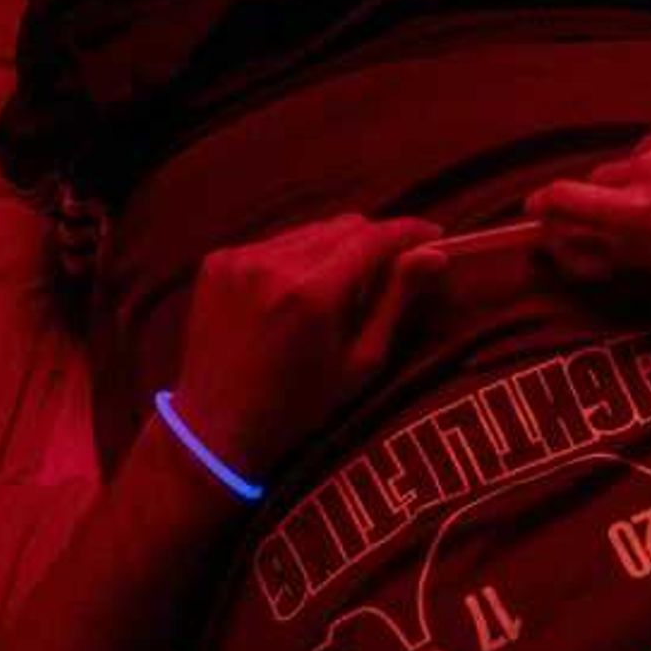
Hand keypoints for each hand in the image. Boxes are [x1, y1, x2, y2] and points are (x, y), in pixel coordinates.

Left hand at [173, 213, 440, 472]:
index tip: (435, 235)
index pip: (373, 238)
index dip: (410, 232)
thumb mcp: (361, 361)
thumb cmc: (298, 406)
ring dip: (337, 247)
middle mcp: (272, 264)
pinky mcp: (218, 261)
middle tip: (394, 264)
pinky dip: (299, 257)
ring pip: (311, 230)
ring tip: (346, 281)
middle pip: (344, 226)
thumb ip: (395, 301)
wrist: (216, 424)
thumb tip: (434, 255)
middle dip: (376, 239)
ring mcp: (239, 259)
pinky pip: (276, 243)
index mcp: (311, 293)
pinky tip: (300, 289)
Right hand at [526, 98, 650, 287]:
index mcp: (643, 212)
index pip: (561, 198)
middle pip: (602, 181)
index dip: (545, 207)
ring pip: (642, 156)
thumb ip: (627, 253)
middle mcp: (650, 165)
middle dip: (612, 201)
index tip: (541, 212)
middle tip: (647, 217)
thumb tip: (576, 245)